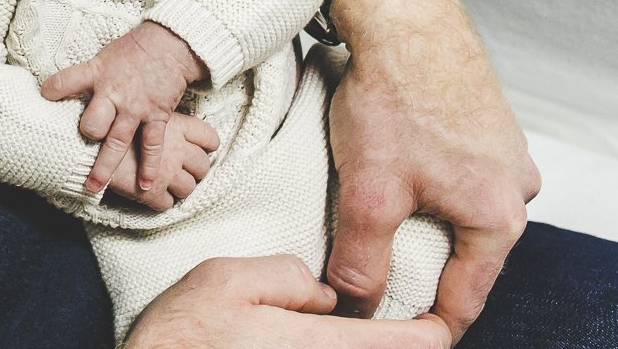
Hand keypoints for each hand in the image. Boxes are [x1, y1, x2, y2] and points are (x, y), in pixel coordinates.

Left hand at [41, 21, 205, 192]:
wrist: (169, 45)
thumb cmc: (133, 51)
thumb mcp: (103, 57)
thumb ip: (86, 76)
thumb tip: (59, 89)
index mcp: (96, 74)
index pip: (67, 80)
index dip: (52, 90)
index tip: (43, 99)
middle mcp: (113, 93)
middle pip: (92, 123)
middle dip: (86, 137)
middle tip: (78, 154)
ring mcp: (135, 107)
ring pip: (117, 141)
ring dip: (105, 167)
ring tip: (94, 186)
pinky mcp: (157, 115)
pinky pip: (152, 145)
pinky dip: (150, 166)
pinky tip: (145, 184)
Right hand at [103, 111, 218, 210]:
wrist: (86, 140)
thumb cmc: (108, 119)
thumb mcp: (137, 107)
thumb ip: (155, 116)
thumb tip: (161, 119)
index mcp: (176, 126)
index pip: (209, 138)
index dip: (207, 146)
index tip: (198, 149)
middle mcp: (176, 150)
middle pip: (203, 166)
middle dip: (195, 171)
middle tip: (182, 170)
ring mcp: (167, 173)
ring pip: (188, 188)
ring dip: (179, 189)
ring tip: (165, 185)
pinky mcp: (152, 193)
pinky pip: (167, 205)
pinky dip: (160, 202)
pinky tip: (149, 195)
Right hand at [126, 254, 452, 348]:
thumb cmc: (179, 340)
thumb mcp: (225, 278)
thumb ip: (287, 276)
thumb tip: (327, 296)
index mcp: (315, 346)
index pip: (403, 344)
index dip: (432, 331)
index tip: (439, 319)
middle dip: (399, 344)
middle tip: (405, 327)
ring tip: (359, 335)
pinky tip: (318, 344)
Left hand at [311, 0, 540, 343]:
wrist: (406, 16)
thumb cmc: (395, 96)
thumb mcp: (369, 190)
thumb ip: (364, 256)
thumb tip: (356, 300)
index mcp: (499, 216)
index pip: (465, 297)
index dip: (425, 321)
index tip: (394, 333)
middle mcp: (517, 188)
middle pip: (465, 255)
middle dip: (420, 269)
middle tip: (374, 276)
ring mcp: (507, 153)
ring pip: (460, 211)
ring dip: (423, 220)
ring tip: (378, 216)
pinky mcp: (487, 124)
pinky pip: (459, 173)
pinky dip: (428, 182)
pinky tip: (395, 170)